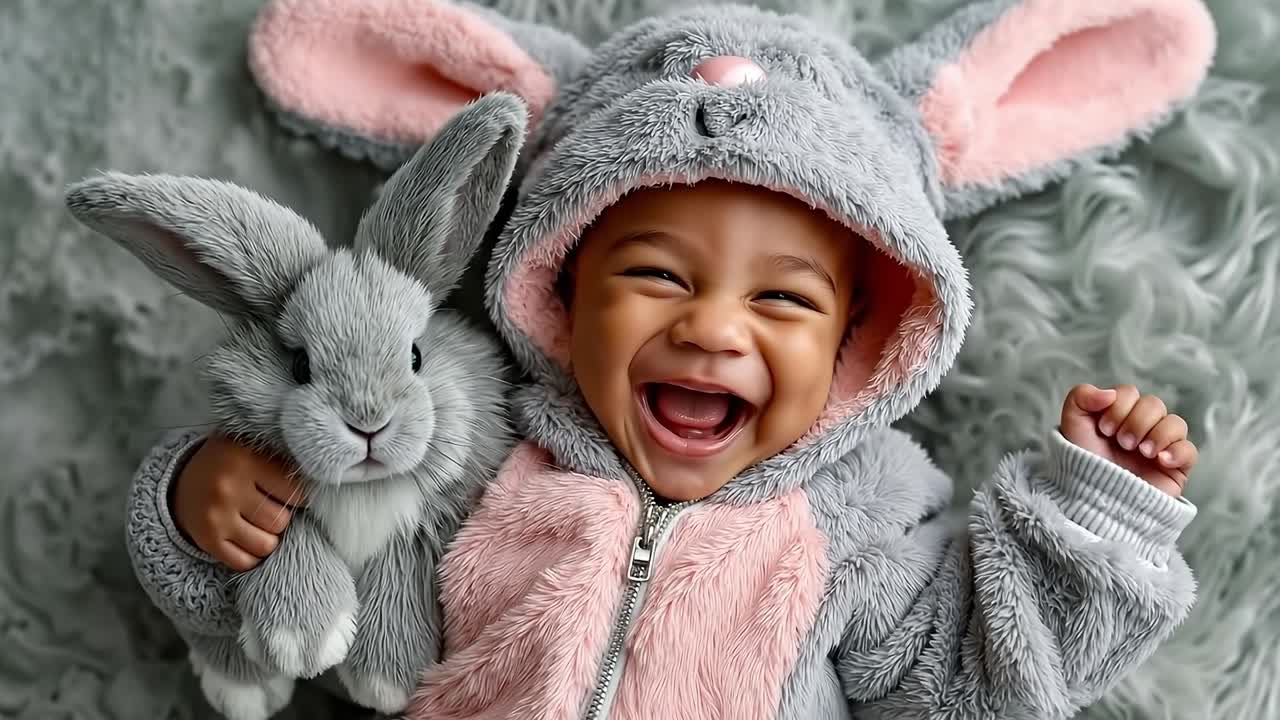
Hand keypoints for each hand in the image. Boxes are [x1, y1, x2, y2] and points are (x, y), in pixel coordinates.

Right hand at [171, 434, 305, 571]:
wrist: (179, 480)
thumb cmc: (230, 463)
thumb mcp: (253, 448)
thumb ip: (282, 459)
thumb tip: (323, 477)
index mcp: (246, 460)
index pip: (295, 492)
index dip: (298, 497)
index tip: (290, 494)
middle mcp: (228, 489)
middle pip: (281, 521)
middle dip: (281, 518)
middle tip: (271, 508)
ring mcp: (216, 517)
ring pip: (267, 544)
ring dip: (269, 538)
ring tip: (261, 524)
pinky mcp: (207, 540)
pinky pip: (244, 562)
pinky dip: (252, 555)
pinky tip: (248, 540)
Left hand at [1060, 384, 1197, 496]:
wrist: (1092, 500)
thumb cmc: (1080, 463)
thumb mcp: (1072, 425)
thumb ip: (1081, 396)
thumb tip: (1110, 392)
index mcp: (1119, 415)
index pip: (1130, 393)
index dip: (1119, 406)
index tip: (1104, 430)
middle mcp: (1142, 428)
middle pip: (1155, 404)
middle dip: (1136, 421)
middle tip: (1122, 443)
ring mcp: (1160, 447)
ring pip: (1176, 423)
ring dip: (1157, 434)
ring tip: (1140, 452)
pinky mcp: (1174, 468)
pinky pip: (1190, 451)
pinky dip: (1177, 451)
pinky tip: (1160, 460)